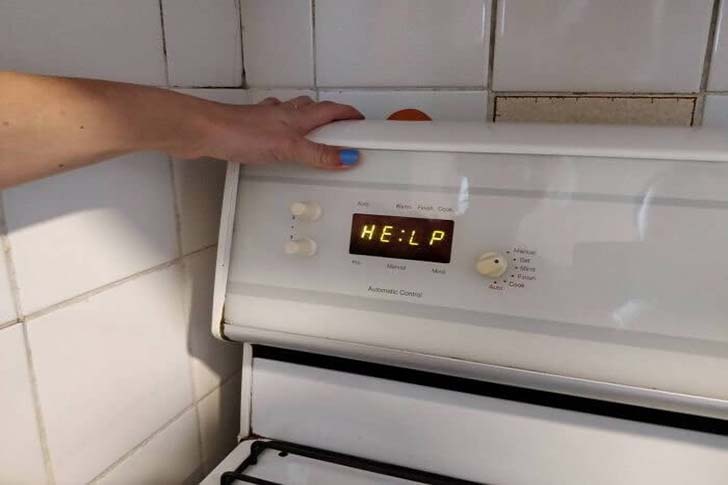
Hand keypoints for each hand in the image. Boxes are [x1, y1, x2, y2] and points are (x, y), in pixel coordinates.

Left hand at [188, 96, 364, 168]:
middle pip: (313, 108)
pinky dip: (280, 128)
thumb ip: (318, 154)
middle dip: (329, 114)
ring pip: (292, 114)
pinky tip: (275, 138)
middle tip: (340, 126)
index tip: (360, 120)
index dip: (348, 114)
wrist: (205, 132)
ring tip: (313, 132)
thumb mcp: (289, 148)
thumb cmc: (242, 134)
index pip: (331, 110)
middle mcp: (283, 114)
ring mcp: (265, 120)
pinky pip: (272, 124)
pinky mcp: (249, 129)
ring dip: (306, 119)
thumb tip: (348, 157)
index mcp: (297, 117)